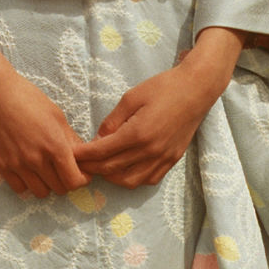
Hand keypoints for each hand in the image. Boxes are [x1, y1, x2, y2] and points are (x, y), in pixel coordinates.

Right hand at [0, 13, 87, 197]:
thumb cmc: (29, 99)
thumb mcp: (57, 116)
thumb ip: (71, 140)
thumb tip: (83, 156)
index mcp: (55, 147)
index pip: (74, 182)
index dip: (81, 179)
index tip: (81, 172)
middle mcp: (37, 160)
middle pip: (59, 189)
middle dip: (65, 180)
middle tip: (63, 168)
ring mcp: (18, 165)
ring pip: (40, 192)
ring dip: (46, 184)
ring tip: (45, 169)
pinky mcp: (1, 166)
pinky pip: (19, 189)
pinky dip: (27, 183)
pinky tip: (28, 169)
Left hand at [74, 27, 244, 188]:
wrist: (196, 89)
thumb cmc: (163, 87)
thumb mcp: (131, 98)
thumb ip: (112, 121)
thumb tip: (98, 139)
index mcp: (137, 134)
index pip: (102, 152)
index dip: (84, 156)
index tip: (71, 155)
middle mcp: (150, 151)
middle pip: (112, 169)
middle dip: (92, 167)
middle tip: (79, 163)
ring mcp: (163, 158)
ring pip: (129, 181)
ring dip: (111, 177)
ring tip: (100, 167)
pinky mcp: (172, 160)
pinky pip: (148, 179)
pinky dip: (132, 179)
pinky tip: (124, 170)